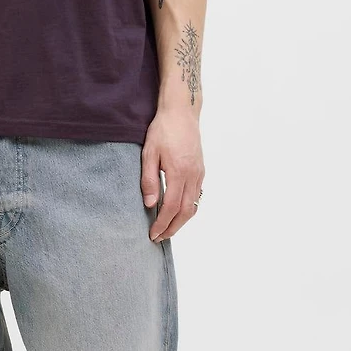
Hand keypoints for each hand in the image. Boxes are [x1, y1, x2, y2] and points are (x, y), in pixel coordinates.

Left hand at [141, 110, 203, 242]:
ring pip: (193, 205)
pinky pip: (197, 195)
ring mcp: (199, 173)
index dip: (162, 224)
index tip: (153, 234)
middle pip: (185, 212)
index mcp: (178, 172)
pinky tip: (179, 210)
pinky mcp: (201, 169)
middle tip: (160, 238)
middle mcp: (192, 176)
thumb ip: (149, 179)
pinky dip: (188, 208)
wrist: (181, 112)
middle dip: (173, 228)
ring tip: (168, 228)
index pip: (170, 207)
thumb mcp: (149, 152)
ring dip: (182, 221)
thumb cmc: (163, 129)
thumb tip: (149, 204)